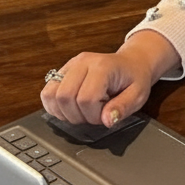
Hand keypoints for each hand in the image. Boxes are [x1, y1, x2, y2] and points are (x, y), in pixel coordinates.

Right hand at [41, 30, 179, 125]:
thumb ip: (123, 108)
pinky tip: (71, 108)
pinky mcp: (61, 71)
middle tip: (93, 114)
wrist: (132, 62)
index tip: (105, 115)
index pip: (86, 98)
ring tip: (82, 111)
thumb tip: (107, 121)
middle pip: (64, 97)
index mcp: (102, 67)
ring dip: (63, 112)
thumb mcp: (137, 95)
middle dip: (77, 115)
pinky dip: (54, 106)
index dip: (93, 115)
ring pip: (50, 95)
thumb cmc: (135, 78)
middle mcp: (82, 62)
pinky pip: (47, 92)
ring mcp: (69, 65)